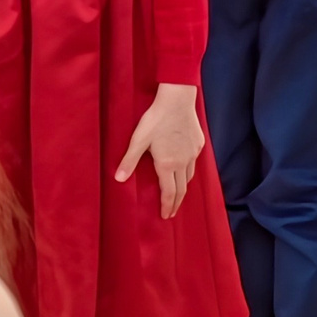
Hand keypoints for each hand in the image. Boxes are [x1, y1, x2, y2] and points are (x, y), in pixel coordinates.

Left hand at [116, 84, 205, 217]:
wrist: (177, 100)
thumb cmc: (156, 119)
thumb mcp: (138, 140)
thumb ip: (129, 160)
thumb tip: (118, 179)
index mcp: (167, 164)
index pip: (169, 192)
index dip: (167, 206)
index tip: (165, 216)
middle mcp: (183, 163)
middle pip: (182, 189)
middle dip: (176, 203)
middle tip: (171, 212)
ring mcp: (193, 154)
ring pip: (190, 177)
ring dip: (183, 188)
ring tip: (178, 194)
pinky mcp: (198, 144)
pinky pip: (194, 163)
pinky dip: (189, 171)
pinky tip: (184, 168)